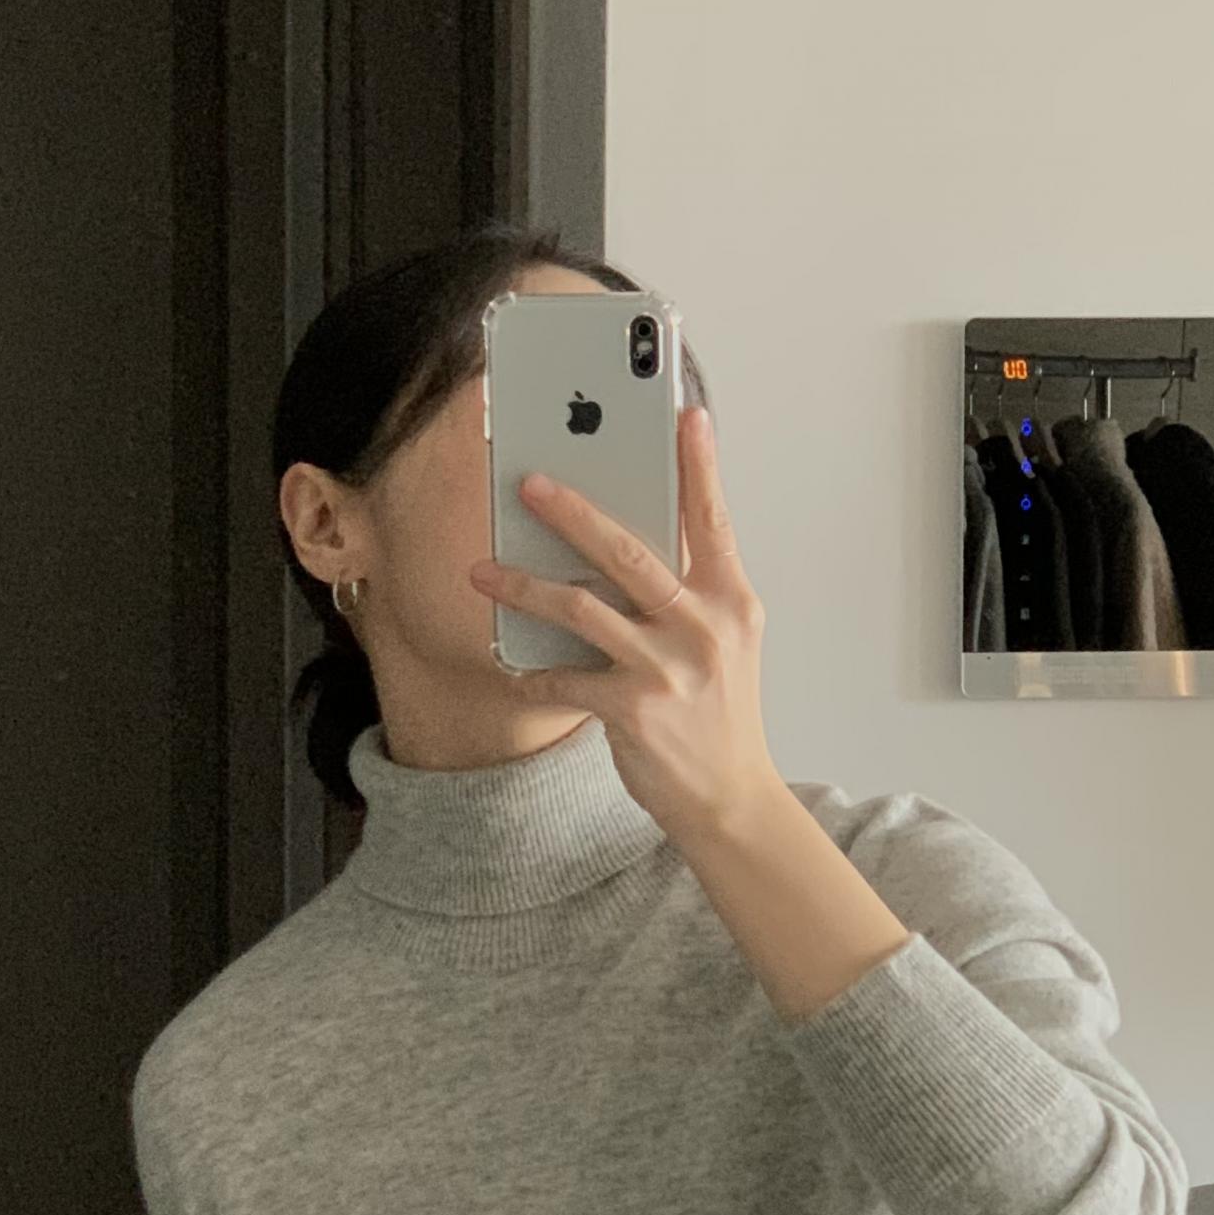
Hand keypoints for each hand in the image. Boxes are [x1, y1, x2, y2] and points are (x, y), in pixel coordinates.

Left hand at [467, 403, 778, 849]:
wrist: (729, 798)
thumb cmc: (718, 714)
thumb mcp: (723, 643)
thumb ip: (689, 592)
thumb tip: (619, 544)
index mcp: (730, 601)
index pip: (712, 520)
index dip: (699, 467)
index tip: (685, 416)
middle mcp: (703, 627)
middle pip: (630, 552)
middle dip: (573, 513)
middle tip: (530, 483)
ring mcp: (668, 668)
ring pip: (583, 609)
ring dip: (524, 587)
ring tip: (483, 573)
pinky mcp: (634, 710)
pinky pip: (566, 677)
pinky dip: (533, 671)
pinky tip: (511, 664)